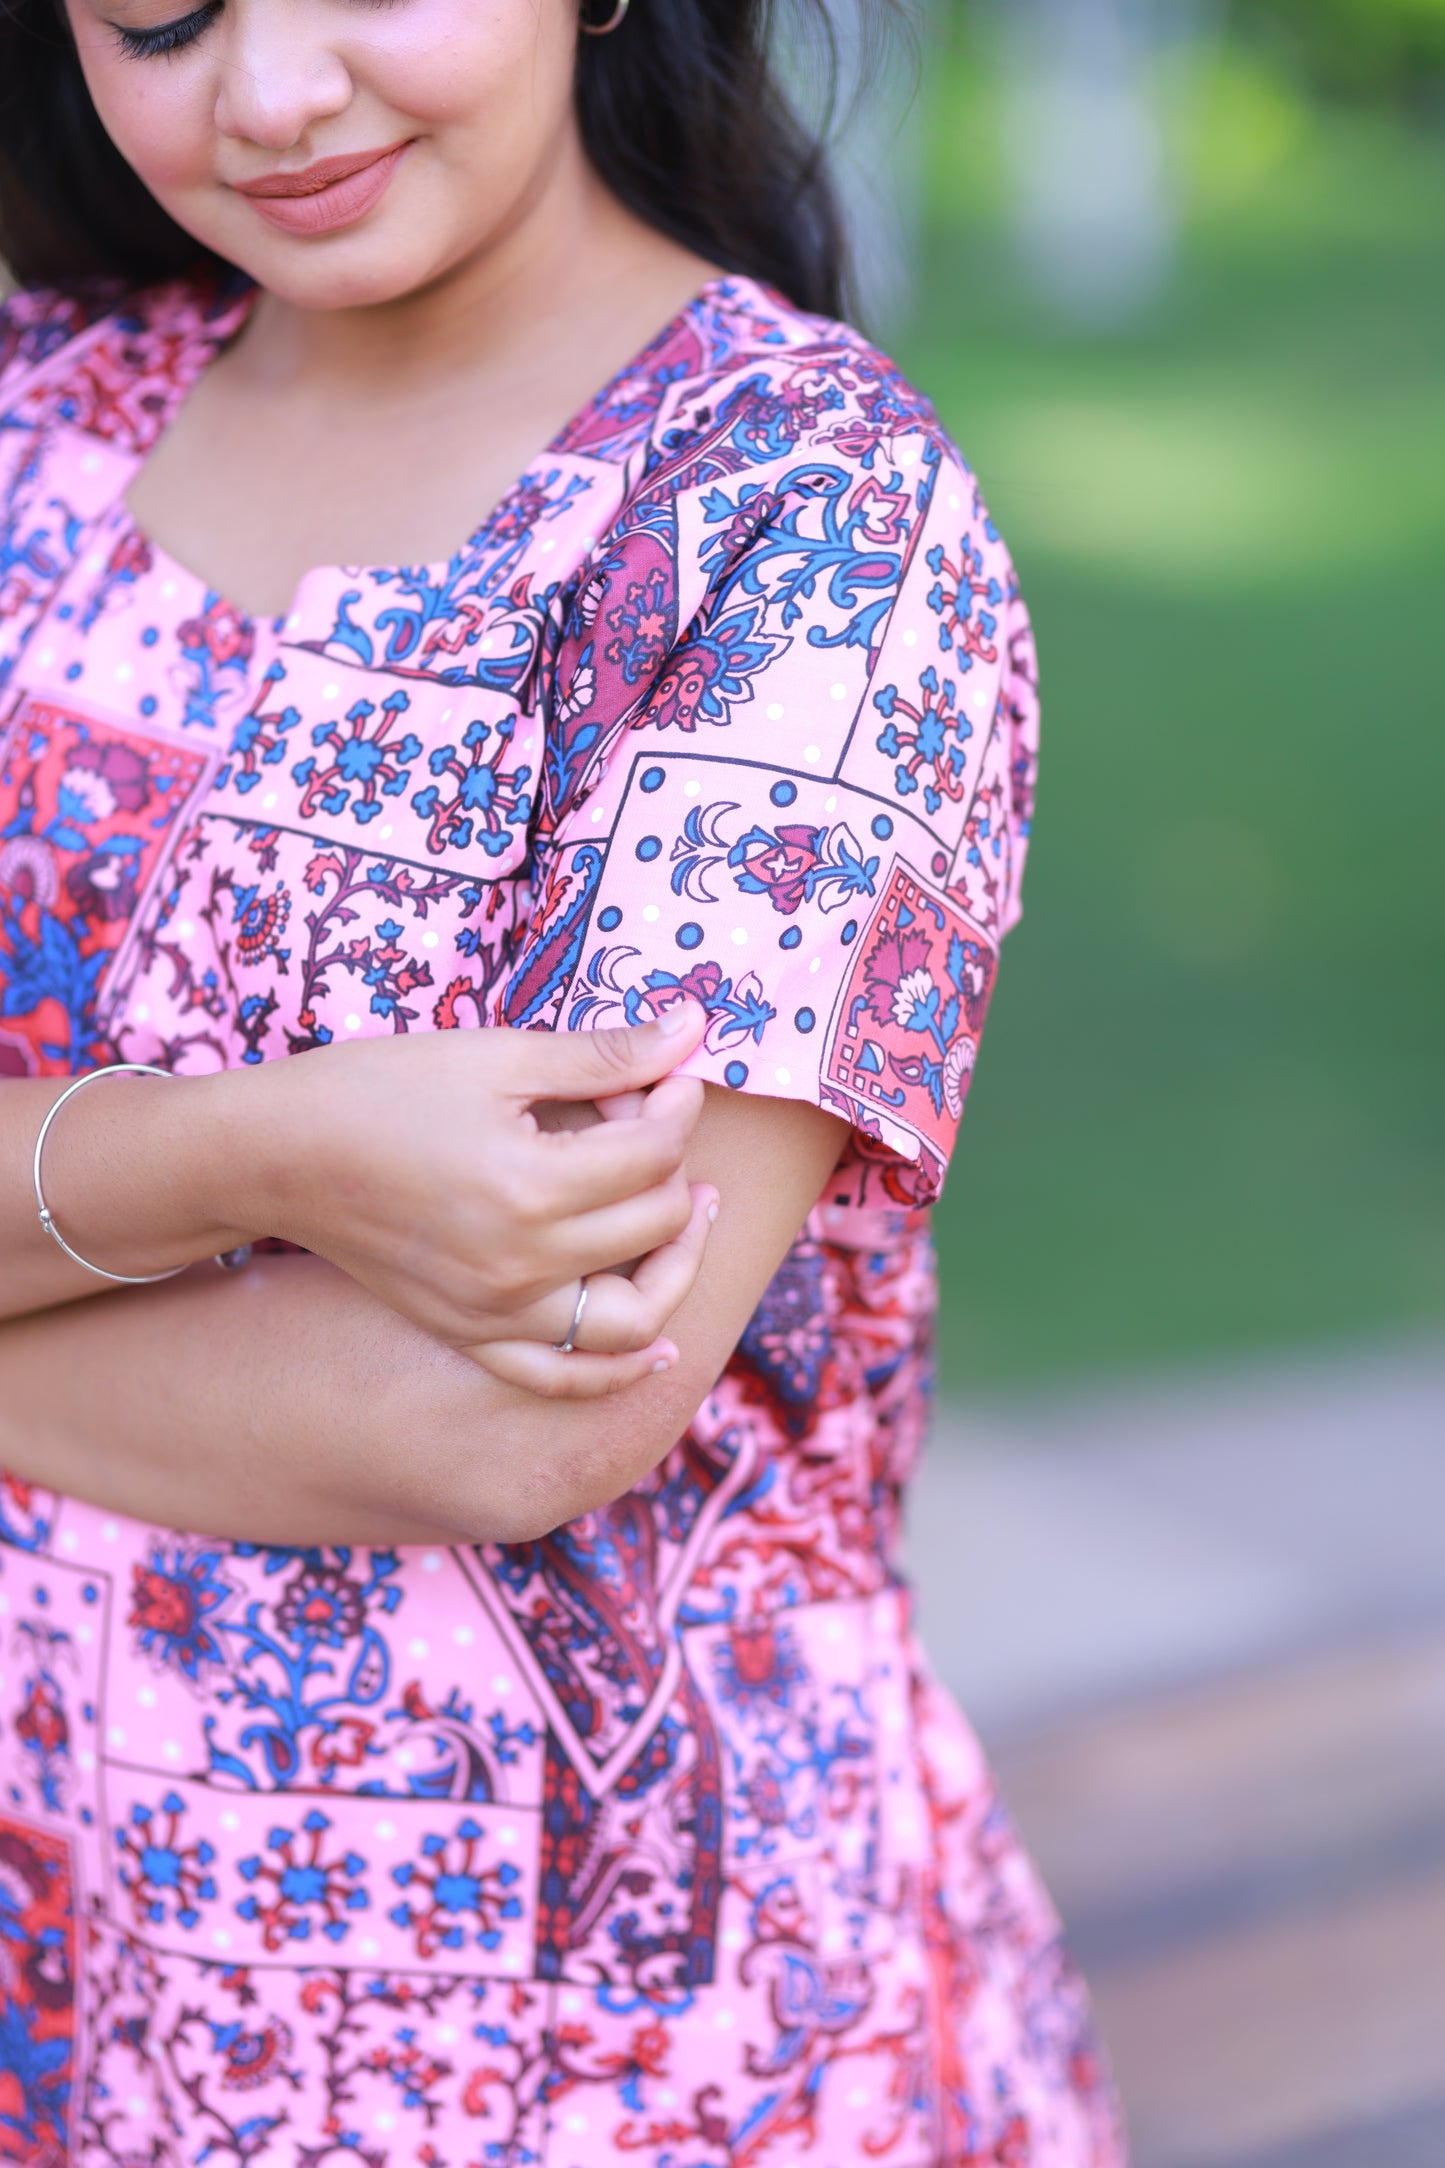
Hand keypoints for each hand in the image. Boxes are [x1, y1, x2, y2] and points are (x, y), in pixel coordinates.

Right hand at [233, 1004, 714, 1376]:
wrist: (276, 1154)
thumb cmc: (378, 1089)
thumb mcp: (496, 1055)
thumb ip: (603, 1053)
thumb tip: (695, 1027)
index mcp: (529, 1185)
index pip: (654, 1152)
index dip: (676, 1103)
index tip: (664, 1074)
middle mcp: (519, 1263)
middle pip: (653, 1223)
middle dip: (673, 1163)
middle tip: (650, 1120)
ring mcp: (494, 1311)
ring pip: (630, 1319)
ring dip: (677, 1269)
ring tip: (691, 1220)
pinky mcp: (468, 1334)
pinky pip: (560, 1375)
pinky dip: (618, 1370)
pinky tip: (659, 1345)